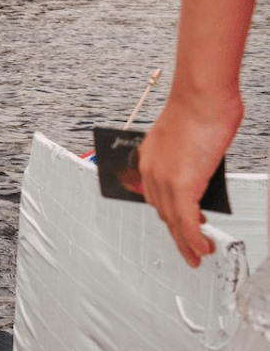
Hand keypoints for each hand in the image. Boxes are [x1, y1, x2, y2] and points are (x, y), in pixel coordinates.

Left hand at [138, 90, 241, 266]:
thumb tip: (202, 176)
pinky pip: (187, 220)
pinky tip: (202, 247)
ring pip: (174, 221)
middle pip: (163, 212)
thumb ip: (192, 161)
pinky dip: (194, 237)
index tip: (181, 225)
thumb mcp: (189, 140)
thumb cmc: (200, 108)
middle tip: (190, 249)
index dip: (170, 214)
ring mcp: (164, 179)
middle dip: (178, 233)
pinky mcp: (182, 185)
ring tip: (198, 254)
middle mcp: (150, 171)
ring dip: (187, 242)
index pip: (156, 195)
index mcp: (148, 158)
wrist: (201, 95)